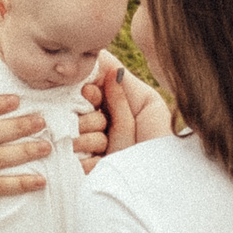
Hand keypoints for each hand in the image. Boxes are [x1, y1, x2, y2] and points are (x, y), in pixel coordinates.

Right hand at [74, 52, 163, 171]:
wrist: (160, 177)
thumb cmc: (156, 139)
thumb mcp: (145, 104)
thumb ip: (121, 82)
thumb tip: (99, 55)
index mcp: (106, 108)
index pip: (82, 91)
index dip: (87, 92)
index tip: (94, 95)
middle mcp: (93, 128)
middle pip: (74, 112)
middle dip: (92, 118)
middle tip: (106, 127)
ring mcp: (85, 151)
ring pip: (73, 135)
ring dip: (92, 141)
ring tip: (109, 149)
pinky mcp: (81, 173)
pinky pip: (73, 159)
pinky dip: (90, 162)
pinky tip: (103, 165)